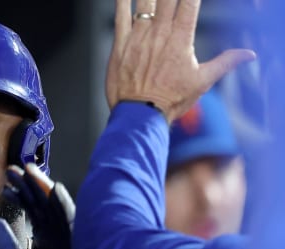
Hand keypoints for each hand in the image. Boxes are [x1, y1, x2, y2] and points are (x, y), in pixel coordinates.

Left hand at [0, 163, 88, 248]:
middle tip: (12, 168)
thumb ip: (4, 247)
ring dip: (44, 189)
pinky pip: (74, 223)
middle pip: (44, 204)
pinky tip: (53, 191)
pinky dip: (64, 206)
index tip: (6, 183)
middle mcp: (60, 235)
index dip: (21, 195)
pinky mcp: (80, 247)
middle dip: (29, 185)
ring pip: (58, 208)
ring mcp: (71, 239)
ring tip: (30, 171)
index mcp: (46, 239)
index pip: (33, 211)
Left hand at [106, 0, 255, 122]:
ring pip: (144, 3)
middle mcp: (159, 34)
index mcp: (181, 39)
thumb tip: (249, 55)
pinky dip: (122, 3)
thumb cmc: (170, 100)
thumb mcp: (203, 81)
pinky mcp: (121, 45)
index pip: (190, 3)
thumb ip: (226, 62)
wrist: (140, 115)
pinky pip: (120, 17)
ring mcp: (138, 38)